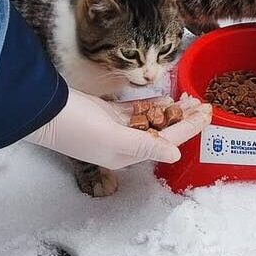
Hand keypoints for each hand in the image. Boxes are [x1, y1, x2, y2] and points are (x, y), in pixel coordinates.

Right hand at [23, 89, 212, 169]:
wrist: (47, 111)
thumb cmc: (78, 127)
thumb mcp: (114, 139)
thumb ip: (146, 146)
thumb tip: (175, 153)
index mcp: (128, 155)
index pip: (168, 140)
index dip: (191, 128)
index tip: (208, 115)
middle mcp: (125, 144)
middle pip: (163, 130)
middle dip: (185, 118)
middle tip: (204, 104)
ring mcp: (116, 128)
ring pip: (151, 120)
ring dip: (171, 111)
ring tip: (190, 100)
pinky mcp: (108, 113)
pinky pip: (136, 111)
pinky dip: (151, 105)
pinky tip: (166, 100)